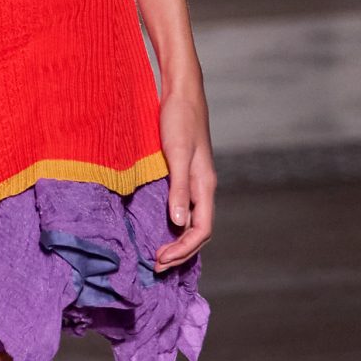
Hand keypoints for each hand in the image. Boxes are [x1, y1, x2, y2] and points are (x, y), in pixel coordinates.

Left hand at [155, 79, 215, 269]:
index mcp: (205, 185)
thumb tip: (177, 225)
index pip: (202, 230)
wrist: (182, 93)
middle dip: (180, 252)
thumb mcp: (177, 154)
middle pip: (198, 231)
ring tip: (158, 255)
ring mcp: (195, 181)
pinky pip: (183, 209)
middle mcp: (203, 188)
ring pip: (192, 222)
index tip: (160, 260)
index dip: (183, 249)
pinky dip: (173, 225)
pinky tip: (159, 228)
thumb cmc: (179, 119)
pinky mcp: (185, 174)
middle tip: (155, 266)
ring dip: (177, 242)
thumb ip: (178, 189)